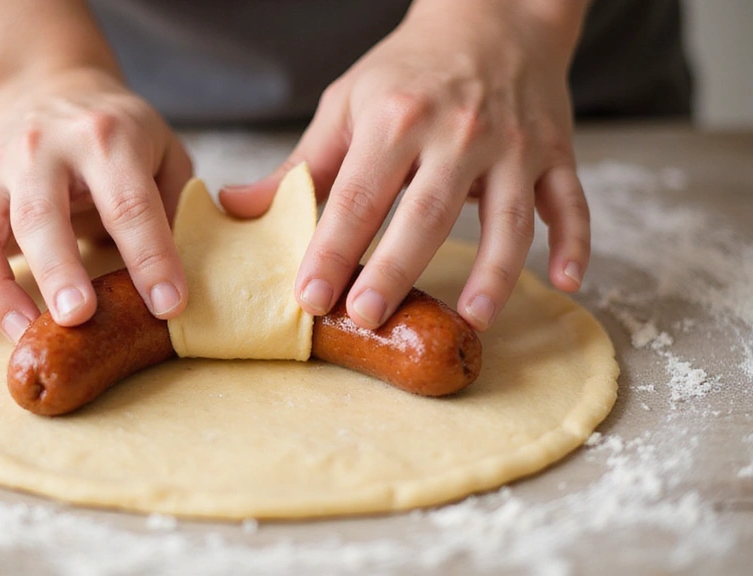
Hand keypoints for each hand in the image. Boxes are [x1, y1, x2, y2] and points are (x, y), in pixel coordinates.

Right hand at [0, 69, 192, 340]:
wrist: (48, 89)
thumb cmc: (117, 135)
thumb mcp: (161, 149)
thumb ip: (174, 205)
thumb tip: (178, 279)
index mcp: (101, 138)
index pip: (128, 203)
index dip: (151, 257)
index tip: (169, 305)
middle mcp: (37, 152)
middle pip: (39, 216)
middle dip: (58, 272)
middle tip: (78, 319)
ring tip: (26, 335)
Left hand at [220, 0, 589, 331]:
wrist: (492, 15)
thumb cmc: (408, 70)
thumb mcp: (347, 104)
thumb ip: (301, 164)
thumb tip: (235, 207)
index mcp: (397, 118)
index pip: (358, 195)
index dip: (331, 248)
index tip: (309, 296)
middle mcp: (458, 131)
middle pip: (427, 212)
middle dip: (395, 268)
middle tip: (367, 317)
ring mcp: (513, 144)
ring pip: (510, 217)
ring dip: (496, 271)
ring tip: (473, 320)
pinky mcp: (556, 151)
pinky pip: (571, 200)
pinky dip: (576, 241)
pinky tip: (568, 281)